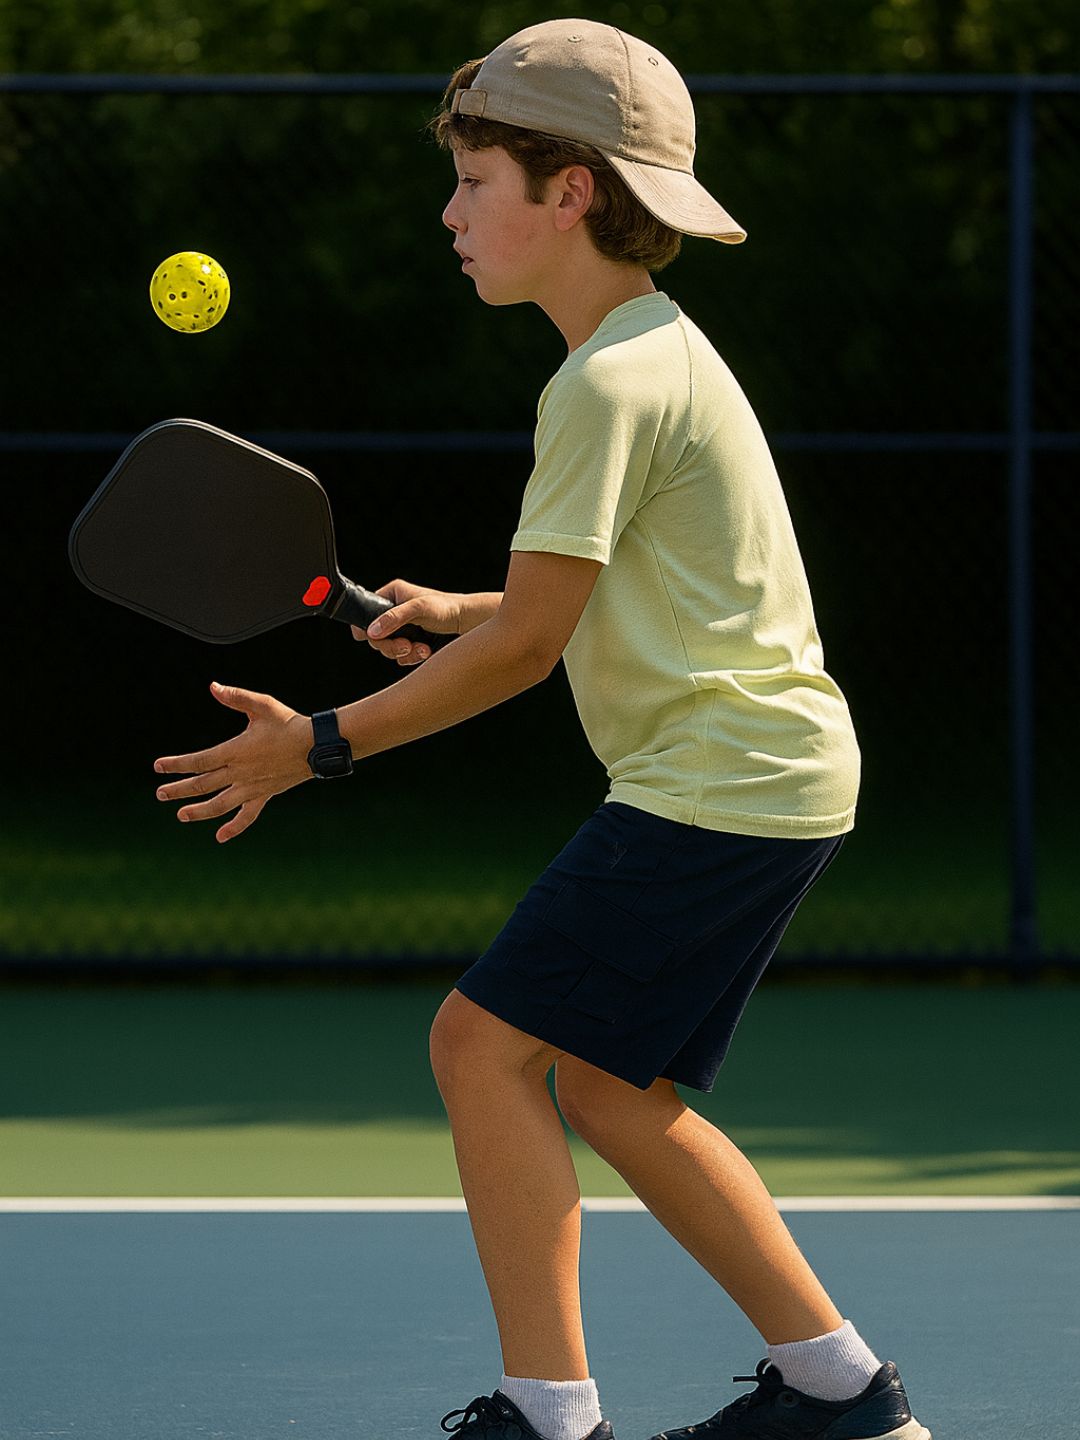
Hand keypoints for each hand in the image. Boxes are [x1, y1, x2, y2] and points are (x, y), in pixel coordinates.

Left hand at [153, 682, 312, 842]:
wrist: (316, 746)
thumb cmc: (289, 723)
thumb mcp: (262, 705)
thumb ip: (236, 697)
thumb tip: (212, 687)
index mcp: (235, 751)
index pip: (199, 761)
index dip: (177, 765)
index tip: (158, 766)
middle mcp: (240, 773)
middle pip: (203, 784)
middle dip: (179, 790)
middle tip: (160, 794)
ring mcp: (252, 788)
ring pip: (220, 805)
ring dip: (198, 811)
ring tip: (180, 815)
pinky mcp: (264, 795)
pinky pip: (247, 816)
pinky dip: (233, 827)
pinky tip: (220, 837)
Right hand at [354, 578, 462, 666]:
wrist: (468, 624)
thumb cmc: (447, 608)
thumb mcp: (419, 608)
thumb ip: (394, 618)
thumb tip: (371, 632)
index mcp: (391, 596)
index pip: (366, 612)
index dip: (366, 627)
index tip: (375, 638)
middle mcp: (393, 612)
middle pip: (375, 636)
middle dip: (391, 645)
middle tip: (407, 646)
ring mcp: (401, 630)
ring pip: (388, 650)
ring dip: (404, 653)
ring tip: (422, 649)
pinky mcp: (410, 643)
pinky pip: (400, 657)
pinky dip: (411, 658)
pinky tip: (426, 651)